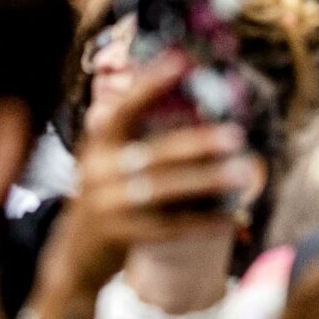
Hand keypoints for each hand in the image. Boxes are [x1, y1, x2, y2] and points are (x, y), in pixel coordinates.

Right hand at [59, 55, 251, 285]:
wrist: (74, 258)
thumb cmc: (104, 199)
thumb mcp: (106, 163)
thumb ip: (135, 137)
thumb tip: (189, 105)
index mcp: (96, 144)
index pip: (123, 109)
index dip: (151, 84)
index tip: (182, 60)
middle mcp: (97, 171)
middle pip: (153, 153)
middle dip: (197, 143)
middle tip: (236, 135)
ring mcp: (107, 206)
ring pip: (165, 190)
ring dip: (208, 181)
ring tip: (244, 172)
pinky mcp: (121, 238)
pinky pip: (172, 227)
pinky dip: (204, 221)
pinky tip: (233, 216)